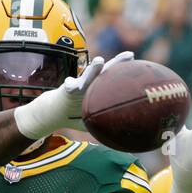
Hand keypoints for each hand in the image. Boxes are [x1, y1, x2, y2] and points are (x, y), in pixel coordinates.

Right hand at [14, 51, 133, 138]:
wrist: (53, 113)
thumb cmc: (74, 116)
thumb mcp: (93, 121)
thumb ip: (105, 124)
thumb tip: (121, 137)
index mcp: (98, 89)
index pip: (114, 79)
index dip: (126, 72)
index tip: (139, 63)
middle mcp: (90, 84)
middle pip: (105, 72)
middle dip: (117, 63)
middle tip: (129, 55)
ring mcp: (78, 85)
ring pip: (87, 77)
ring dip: (93, 69)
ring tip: (99, 61)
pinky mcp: (65, 90)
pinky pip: (68, 87)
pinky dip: (69, 85)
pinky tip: (69, 84)